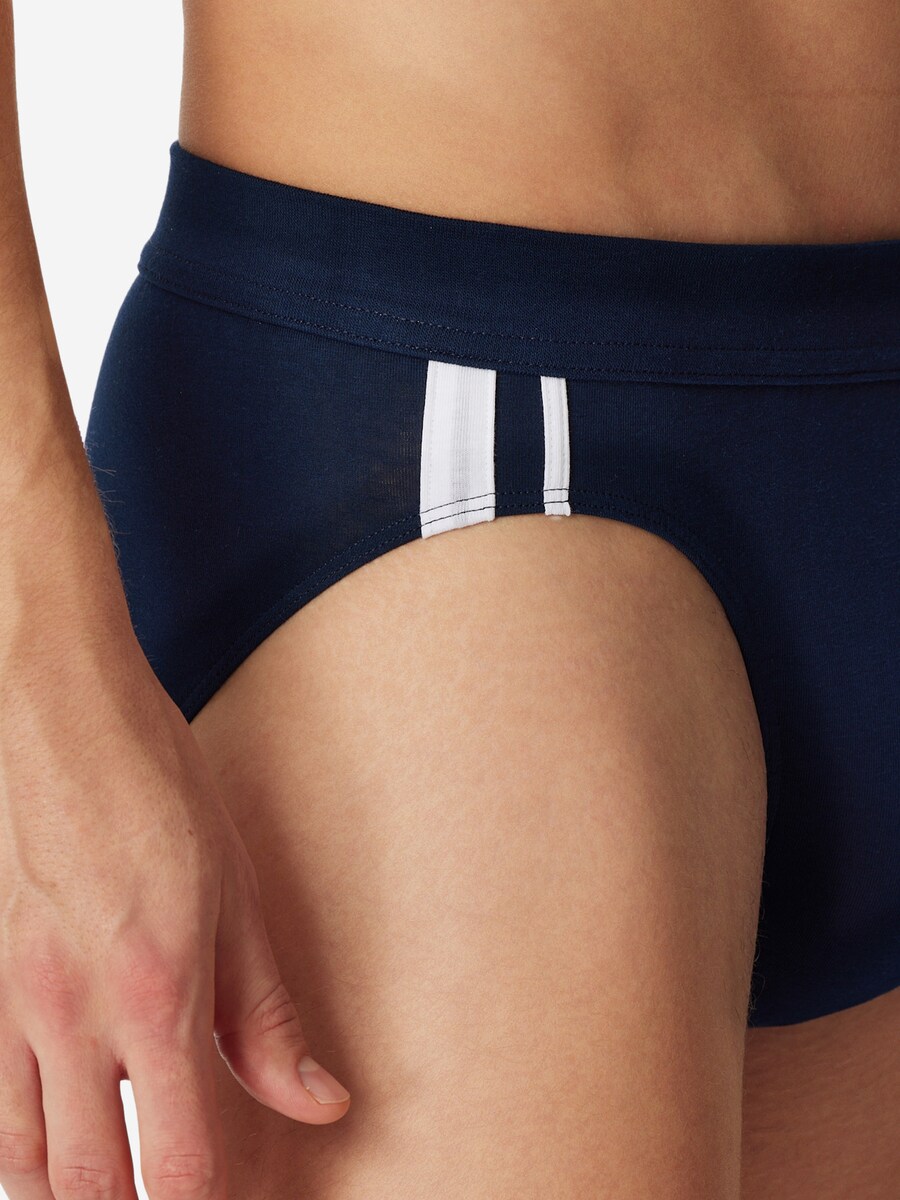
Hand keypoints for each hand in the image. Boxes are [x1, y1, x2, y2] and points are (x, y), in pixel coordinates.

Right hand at [0, 638, 349, 1199]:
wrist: (56, 711)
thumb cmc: (154, 787)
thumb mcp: (234, 892)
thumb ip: (267, 1014)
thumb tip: (320, 1102)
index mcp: (156, 995)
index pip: (177, 1167)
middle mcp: (73, 1017)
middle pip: (86, 1190)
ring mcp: (13, 1002)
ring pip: (22, 1163)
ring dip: (70, 1196)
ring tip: (113, 1190)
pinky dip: (20, 1146)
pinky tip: (53, 1140)